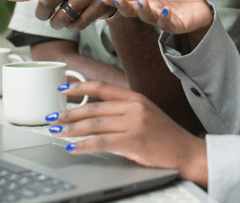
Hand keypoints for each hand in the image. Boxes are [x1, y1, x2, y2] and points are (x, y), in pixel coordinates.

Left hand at [47, 81, 207, 187]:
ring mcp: (134, 123)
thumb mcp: (146, 114)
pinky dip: (83, 145)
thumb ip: (125, 110)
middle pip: (93, 107)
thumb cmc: (166, 136)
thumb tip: (96, 113)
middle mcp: (133, 107)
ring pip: (94, 124)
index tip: (63, 89)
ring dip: (71, 129)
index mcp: (135, 97)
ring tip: (56, 131)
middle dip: (69, 113)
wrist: (186, 152)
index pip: (102, 88)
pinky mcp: (133, 141)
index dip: (80, 87)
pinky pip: (101, 142)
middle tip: (52, 117)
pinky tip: (72, 148)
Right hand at [98, 0, 212, 42]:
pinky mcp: (174, 25)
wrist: (201, 4)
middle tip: (116, 0)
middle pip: (131, 9)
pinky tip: (165, 10)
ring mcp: (160, 17)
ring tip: (143, 1)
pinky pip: (166, 24)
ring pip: (147, 17)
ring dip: (143, 10)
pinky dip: (164, 18)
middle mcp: (149, 6)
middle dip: (122, 5)